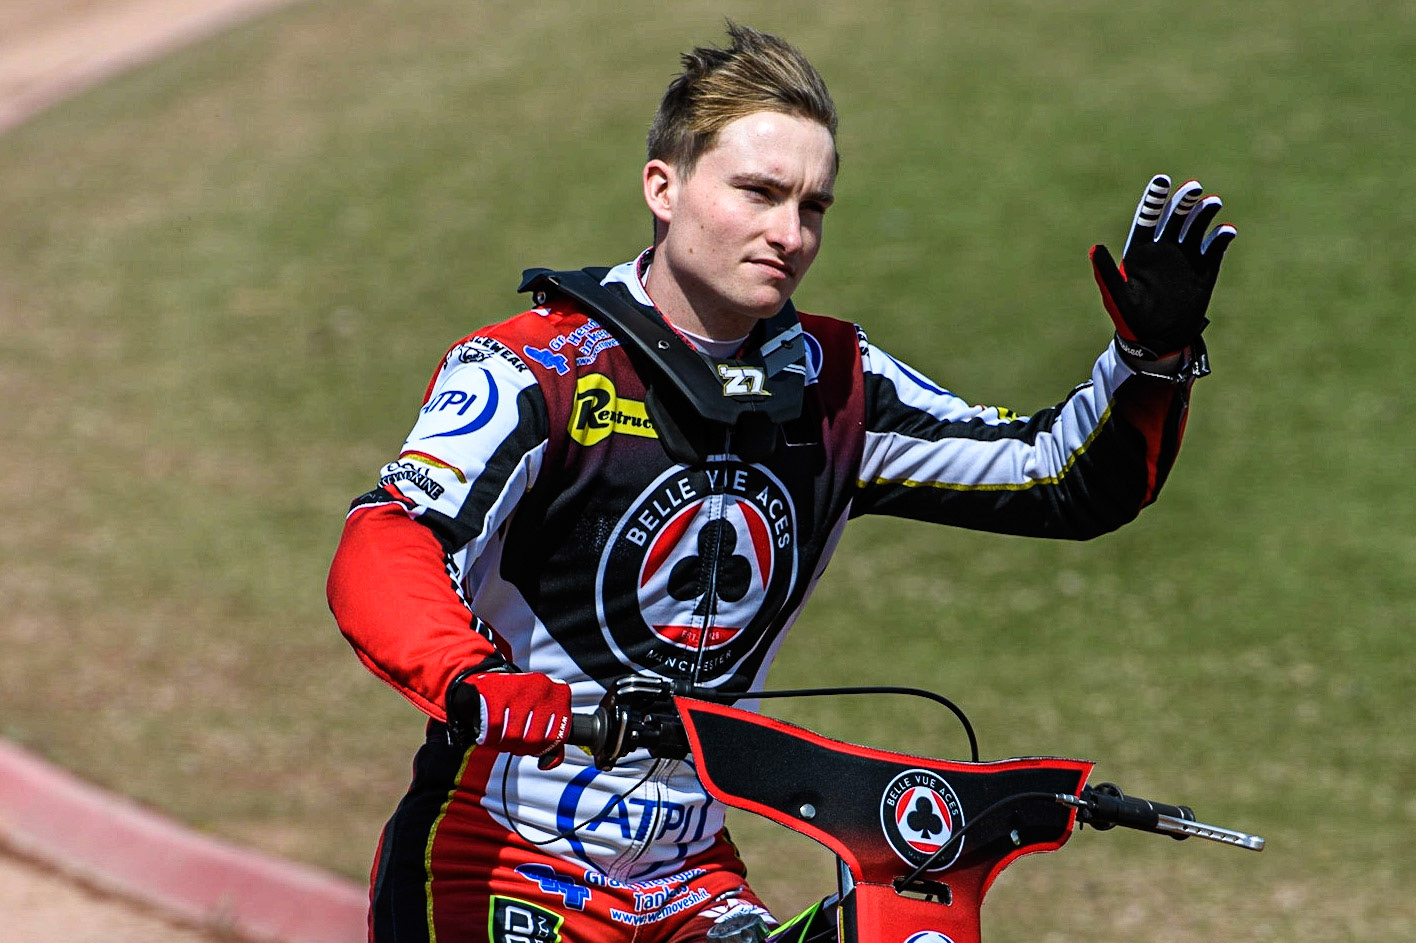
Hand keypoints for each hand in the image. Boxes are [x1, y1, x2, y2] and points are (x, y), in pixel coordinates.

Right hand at [447, 670, 571, 768]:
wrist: (486, 677)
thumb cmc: (518, 699)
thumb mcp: (542, 710)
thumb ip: (552, 736)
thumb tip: (548, 763)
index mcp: (558, 693)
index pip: (558, 736)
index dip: (543, 749)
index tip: (532, 747)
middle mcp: (542, 688)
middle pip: (535, 739)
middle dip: (522, 749)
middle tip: (513, 745)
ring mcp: (520, 690)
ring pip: (515, 736)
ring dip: (504, 746)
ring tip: (500, 741)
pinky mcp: (497, 693)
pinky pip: (495, 728)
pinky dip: (490, 739)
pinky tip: (488, 737)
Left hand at [1090, 174, 1236, 358]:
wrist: (1158, 340)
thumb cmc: (1131, 319)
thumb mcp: (1118, 296)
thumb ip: (1107, 272)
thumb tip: (1095, 247)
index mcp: (1140, 251)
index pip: (1147, 218)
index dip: (1154, 199)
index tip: (1161, 180)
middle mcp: (1164, 249)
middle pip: (1175, 217)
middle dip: (1183, 201)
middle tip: (1193, 187)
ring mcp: (1185, 257)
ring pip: (1196, 227)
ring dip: (1203, 214)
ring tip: (1211, 203)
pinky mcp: (1205, 270)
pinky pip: (1214, 248)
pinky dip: (1220, 237)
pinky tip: (1225, 231)